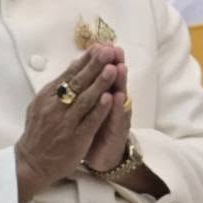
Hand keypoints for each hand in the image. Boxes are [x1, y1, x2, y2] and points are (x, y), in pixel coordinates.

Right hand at [14, 47, 123, 201]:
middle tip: (108, 50)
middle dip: (94, 65)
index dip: (85, 60)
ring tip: (113, 69)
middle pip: (77, 83)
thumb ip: (59, 86)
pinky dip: (99, 109)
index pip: (69, 74)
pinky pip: (89, 121)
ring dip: (100, 83)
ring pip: (85, 99)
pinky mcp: (75, 138)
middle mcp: (54, 107)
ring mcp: (65, 122)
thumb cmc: (40, 131)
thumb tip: (74, 64)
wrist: (31, 163)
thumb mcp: (42, 105)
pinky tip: (109, 98)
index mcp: (47, 96)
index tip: (100, 46)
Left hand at [83, 58, 133, 172]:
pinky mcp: (119, 133)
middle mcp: (115, 104)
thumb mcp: (90, 108)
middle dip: (114, 65)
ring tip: (118, 67)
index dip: (105, 60)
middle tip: (114, 50)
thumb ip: (89, 89)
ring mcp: (119, 117)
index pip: (106, 75)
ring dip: (118, 82)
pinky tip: (116, 97)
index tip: (104, 43)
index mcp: (106, 96)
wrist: (103, 158)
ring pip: (119, 97)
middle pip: (115, 81)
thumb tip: (82, 66)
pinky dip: (116, 108)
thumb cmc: (93, 131)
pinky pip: (118, 119)